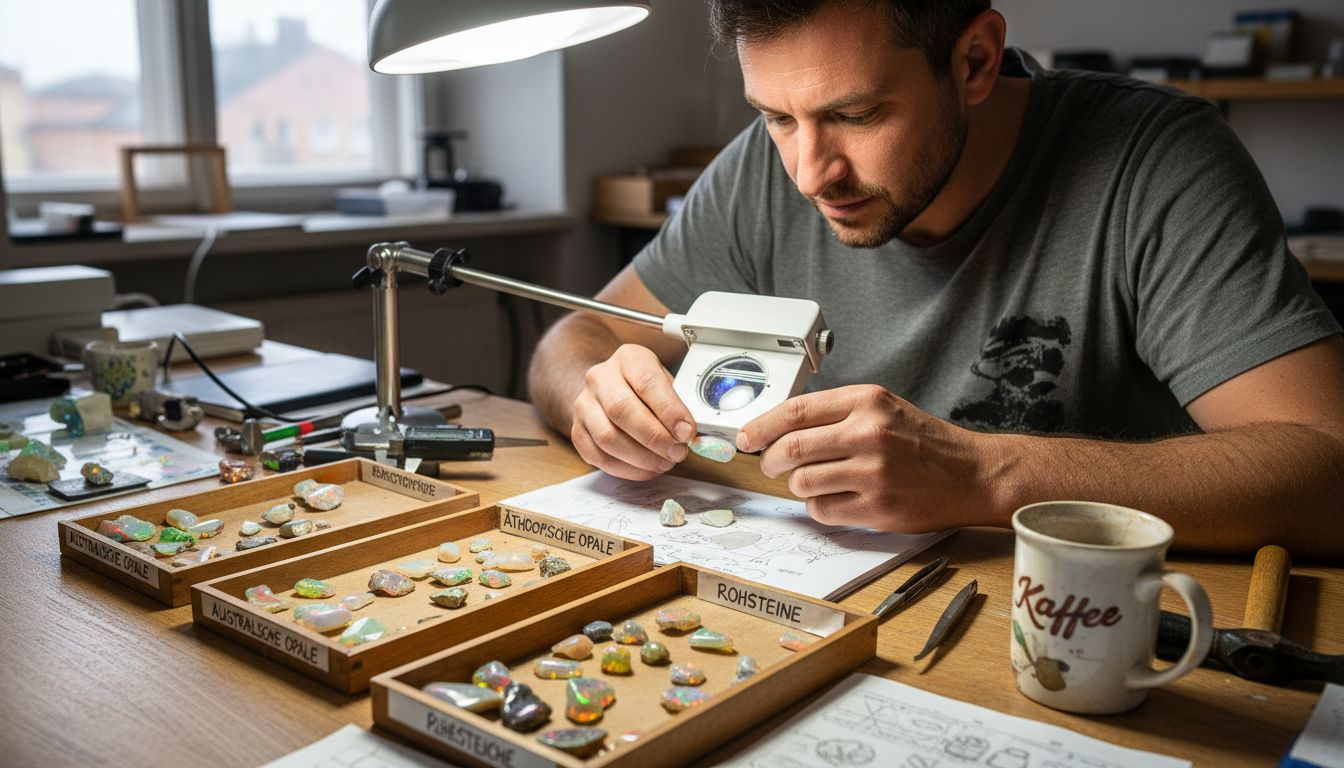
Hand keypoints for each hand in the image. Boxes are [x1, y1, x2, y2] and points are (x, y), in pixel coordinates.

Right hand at [571, 344, 696, 480]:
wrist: (609, 389)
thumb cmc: (646, 388)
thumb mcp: (667, 383)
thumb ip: (679, 404)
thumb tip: (692, 433)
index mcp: (628, 358)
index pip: (647, 382)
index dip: (669, 410)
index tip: (687, 432)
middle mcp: (600, 377)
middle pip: (622, 410)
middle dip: (655, 437)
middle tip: (677, 452)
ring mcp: (584, 405)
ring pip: (608, 438)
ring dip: (642, 458)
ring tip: (665, 462)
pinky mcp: (577, 431)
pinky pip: (600, 457)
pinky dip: (628, 469)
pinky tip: (647, 469)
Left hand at [735, 385, 994, 530]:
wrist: (971, 474)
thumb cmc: (922, 442)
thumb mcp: (882, 408)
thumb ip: (835, 412)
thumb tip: (777, 427)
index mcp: (866, 402)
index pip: (795, 411)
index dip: (761, 426)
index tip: (745, 437)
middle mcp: (868, 434)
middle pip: (790, 449)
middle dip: (770, 461)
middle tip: (771, 465)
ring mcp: (873, 474)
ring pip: (802, 483)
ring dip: (797, 485)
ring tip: (813, 480)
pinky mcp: (877, 508)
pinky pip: (822, 510)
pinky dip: (819, 505)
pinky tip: (836, 497)